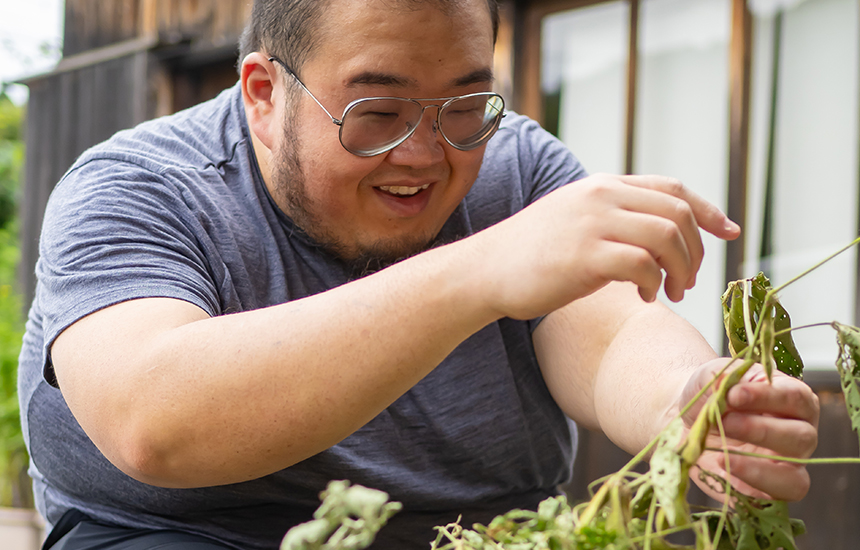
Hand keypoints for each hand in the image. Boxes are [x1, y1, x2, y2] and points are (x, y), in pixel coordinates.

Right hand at [474, 174, 739, 320]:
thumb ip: (613, 216)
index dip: (708, 210)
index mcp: (602, 185)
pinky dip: (655, 285)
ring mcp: (592, 223)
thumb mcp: (574, 219)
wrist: (484, 270)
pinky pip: (643, 266)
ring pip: (668, 236)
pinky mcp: (584, 256)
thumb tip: (659, 233)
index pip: (672, 188)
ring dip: (682, 270)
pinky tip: (644, 299)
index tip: (729, 231)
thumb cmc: (530, 254)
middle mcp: (601, 196)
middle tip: (689, 282)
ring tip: (672, 293)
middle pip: (678, 212)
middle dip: (697, 251)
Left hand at [679, 358, 818, 501]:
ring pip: (795, 478)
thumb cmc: (709, 393)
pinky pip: (772, 499)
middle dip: (760, 430)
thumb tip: (728, 388)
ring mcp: (786, 467)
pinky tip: (723, 471)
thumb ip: (725, 379)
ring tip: (722, 454)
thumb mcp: (714, 376)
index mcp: (793, 400)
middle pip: (802, 438)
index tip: (734, 394)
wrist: (687, 420)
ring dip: (758, 467)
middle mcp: (799, 435)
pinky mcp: (766, 491)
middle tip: (724, 421)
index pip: (796, 398)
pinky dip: (748, 487)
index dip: (767, 397)